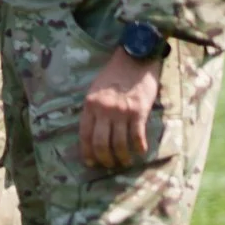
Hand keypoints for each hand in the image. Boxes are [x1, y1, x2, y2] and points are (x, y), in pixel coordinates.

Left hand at [79, 48, 160, 169]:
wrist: (135, 59)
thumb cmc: (114, 75)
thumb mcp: (95, 90)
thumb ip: (93, 110)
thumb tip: (93, 132)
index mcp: (90, 105)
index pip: (84, 135)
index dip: (87, 152)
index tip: (90, 162)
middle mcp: (103, 110)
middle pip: (100, 143)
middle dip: (104, 159)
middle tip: (109, 165)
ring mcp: (121, 111)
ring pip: (119, 143)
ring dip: (122, 157)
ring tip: (125, 162)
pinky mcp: (138, 111)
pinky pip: (137, 136)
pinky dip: (138, 147)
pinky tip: (140, 152)